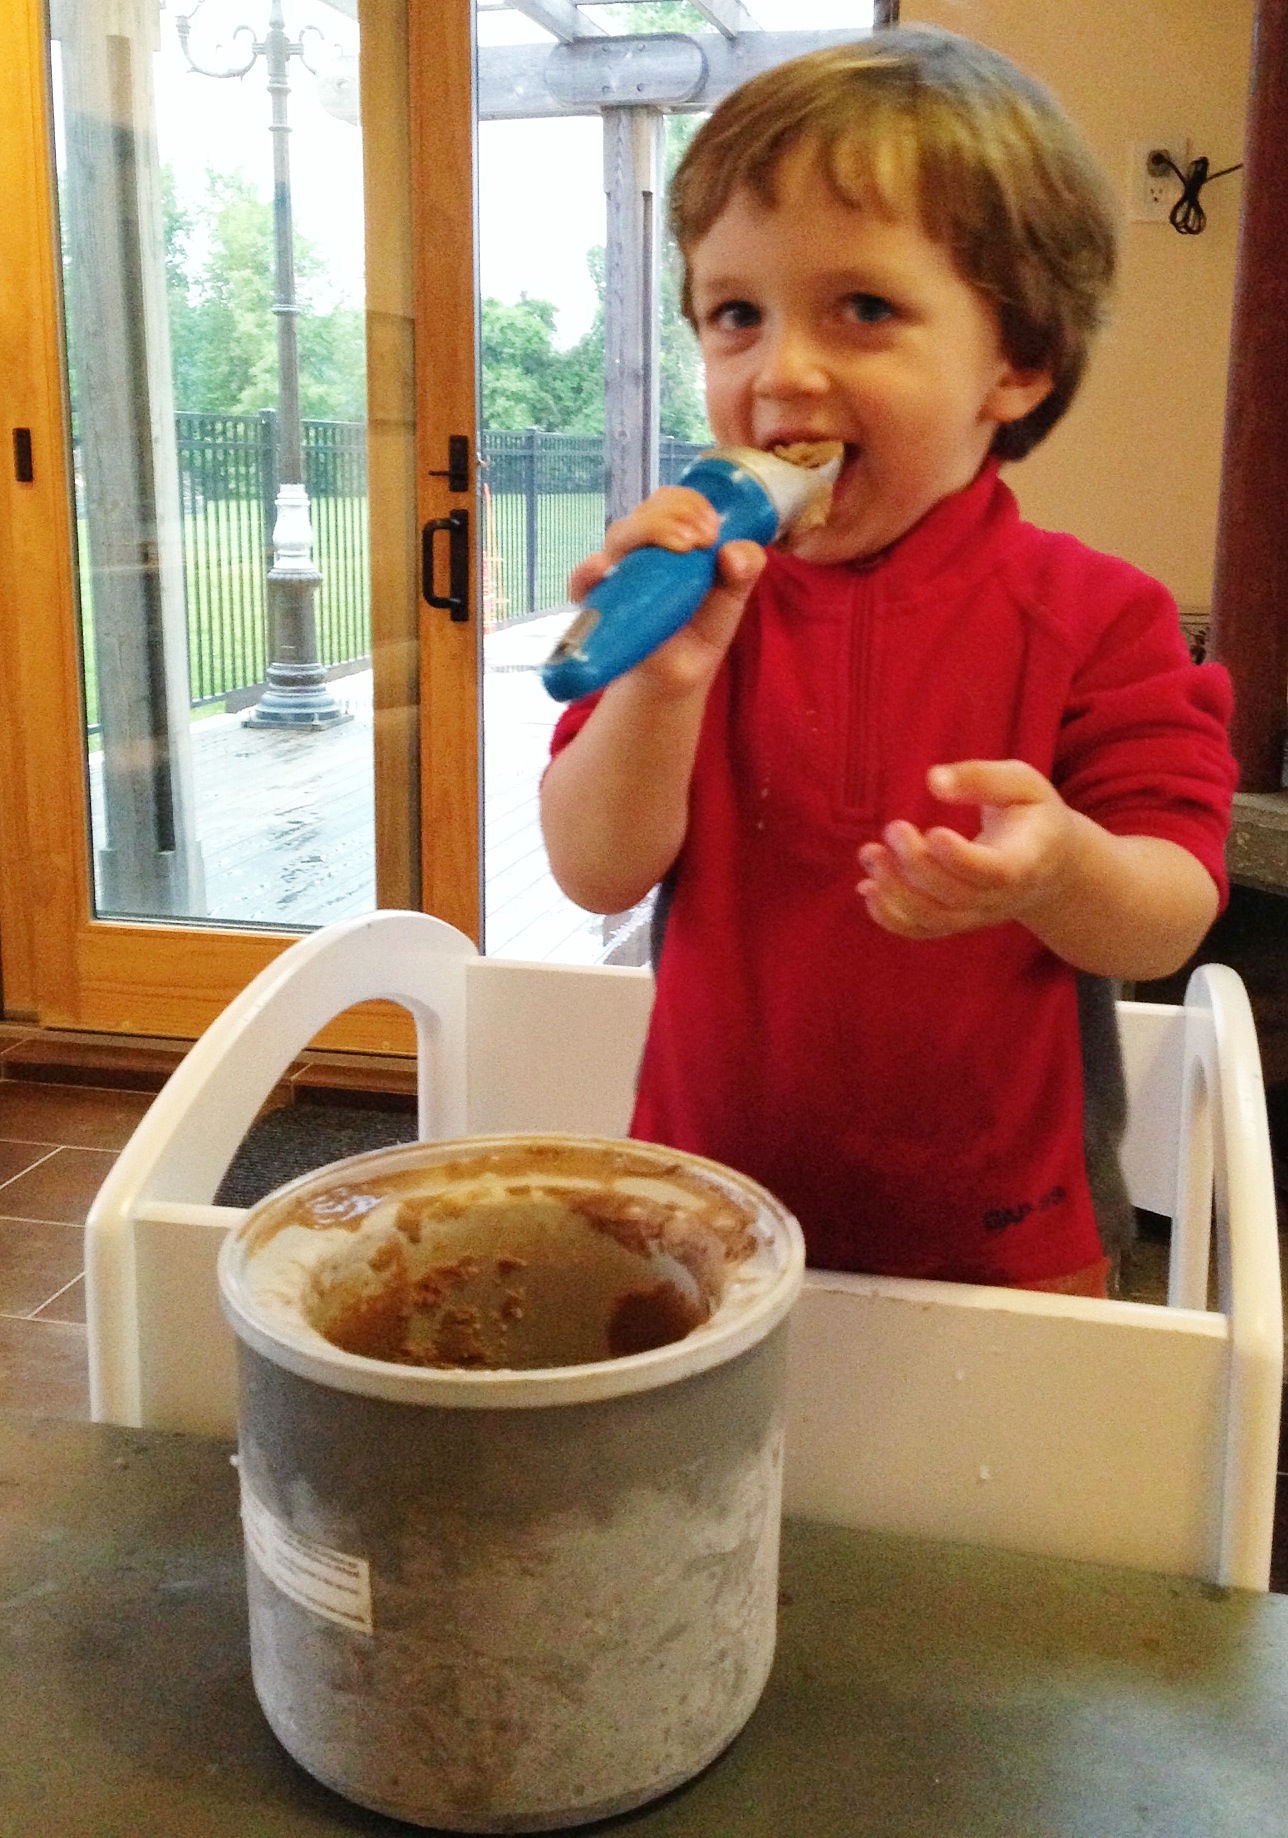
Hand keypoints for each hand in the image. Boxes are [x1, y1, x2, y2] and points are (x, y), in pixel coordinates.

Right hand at [568, 487, 764, 694]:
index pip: (672, 501)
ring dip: (648, 532)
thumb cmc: (701, 628)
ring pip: (620, 536)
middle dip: (675, 515)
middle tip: (702, 538)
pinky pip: (583, 582)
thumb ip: (744, 569)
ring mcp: (618, 573)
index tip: (712, 528)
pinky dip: (587, 574)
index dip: (691, 504)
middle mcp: (642, 549)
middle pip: (646, 512)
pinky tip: (600, 570)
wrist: (678, 675)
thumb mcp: (733, 597)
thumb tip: (733, 553)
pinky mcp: (598, 603)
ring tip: (681, 547)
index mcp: (673, 537)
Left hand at [857, 760, 1076, 940]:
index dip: (960, 858)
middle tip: (894, 828)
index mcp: (1025, 862)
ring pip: (933, 918)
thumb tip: (933, 780)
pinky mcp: (955, 921)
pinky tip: (867, 888)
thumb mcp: (1022, 784)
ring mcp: (976, 915)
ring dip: (894, 891)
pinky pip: (920, 930)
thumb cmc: (1031, 815)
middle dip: (917, 865)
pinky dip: (889, 916)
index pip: (994, 872)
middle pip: (955, 896)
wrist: (1049, 863)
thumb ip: (982, 778)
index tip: (932, 831)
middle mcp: (1001, 898)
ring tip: (870, 853)